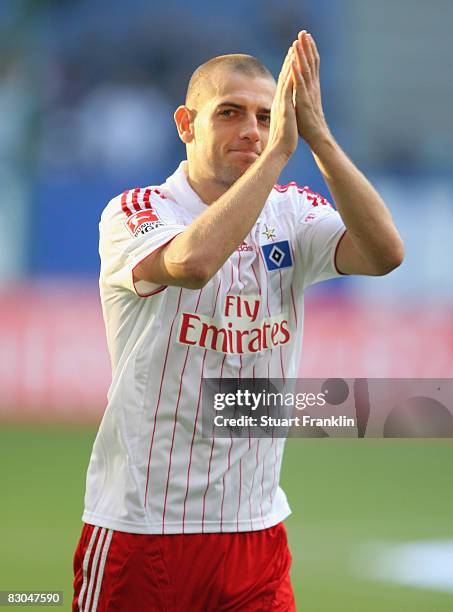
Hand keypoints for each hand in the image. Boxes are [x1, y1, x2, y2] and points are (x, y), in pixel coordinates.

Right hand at [266, 47, 298, 160]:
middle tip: (293, 45)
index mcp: (280, 105)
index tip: (292, 57)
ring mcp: (281, 104)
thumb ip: (282, 116)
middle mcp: (279, 102)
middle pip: (284, 77)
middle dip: (289, 61)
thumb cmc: (282, 142)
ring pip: (285, 80)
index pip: (284, 84)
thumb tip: (282, 115)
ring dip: (289, 64)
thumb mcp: (283, 124)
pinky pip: (287, 89)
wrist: (279, 151)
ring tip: (294, 49)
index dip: (288, 69)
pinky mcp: (285, 108)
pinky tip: (294, 66)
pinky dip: (290, 77)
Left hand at [291, 31, 330, 147]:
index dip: (308, 51)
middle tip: (304, 32)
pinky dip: (296, 73)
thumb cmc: (308, 124)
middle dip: (306, 47)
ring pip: (305, 70)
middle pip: (310, 63)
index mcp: (311, 87)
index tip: (305, 38)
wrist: (316, 136)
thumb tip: (296, 89)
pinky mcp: (303, 101)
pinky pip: (300, 84)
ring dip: (302, 55)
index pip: (310, 65)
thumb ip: (300, 95)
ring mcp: (308, 93)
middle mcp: (311, 87)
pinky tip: (293, 63)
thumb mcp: (302, 105)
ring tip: (299, 41)